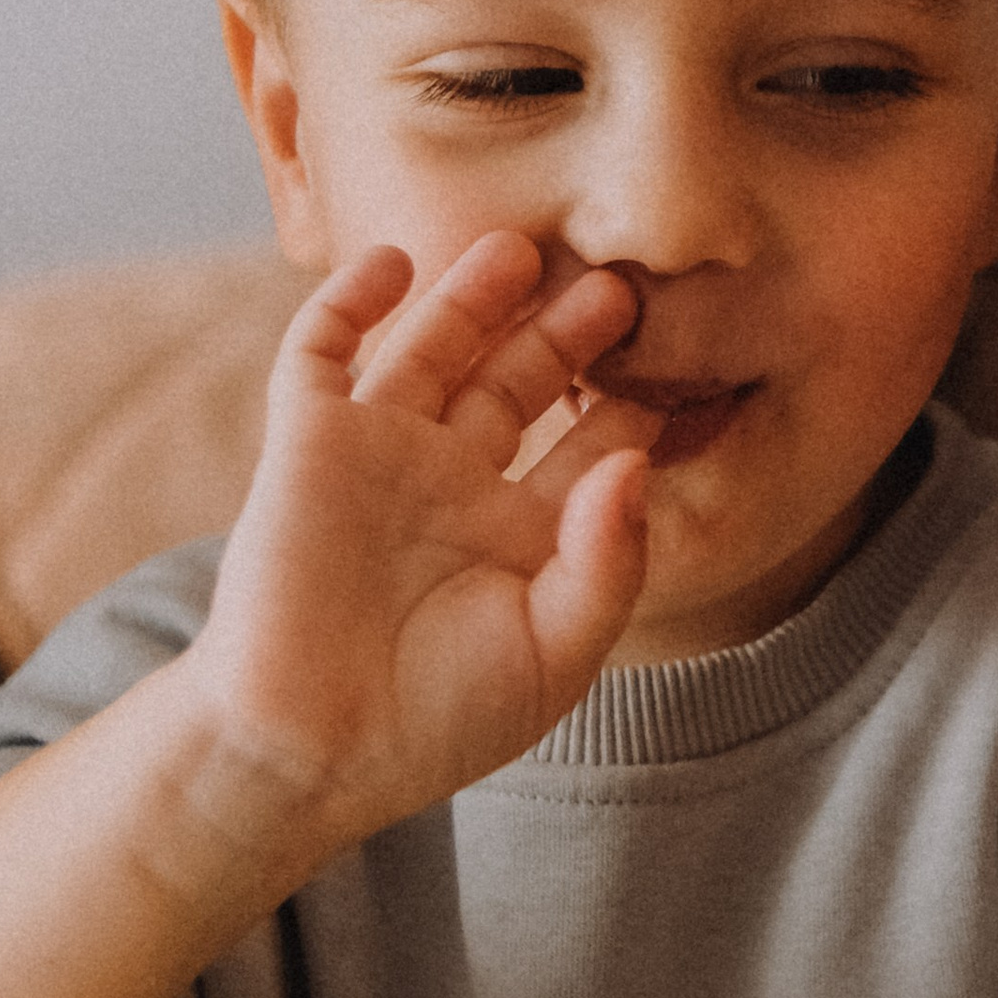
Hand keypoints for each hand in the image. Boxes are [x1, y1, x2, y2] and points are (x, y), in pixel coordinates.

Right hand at [184, 232, 651, 875]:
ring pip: (434, 347)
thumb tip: (637, 461)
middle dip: (567, 333)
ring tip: (522, 246)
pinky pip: (323, 353)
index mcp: (522, 534)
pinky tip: (392, 261)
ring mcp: (379, 455)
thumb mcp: (555, 654)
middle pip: (520, 380)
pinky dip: (350, 303)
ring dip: (472, 295)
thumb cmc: (435, 721)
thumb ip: (609, 560)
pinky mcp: (306, 443)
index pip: (589, 446)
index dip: (634, 404)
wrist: (306, 752)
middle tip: (620, 284)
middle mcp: (455, 483)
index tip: (692, 356)